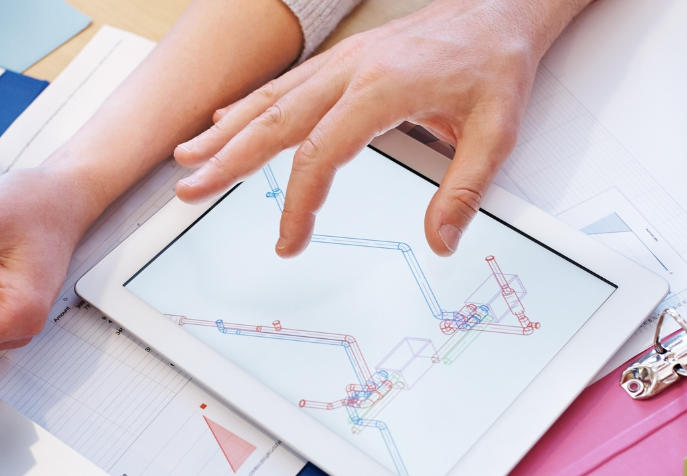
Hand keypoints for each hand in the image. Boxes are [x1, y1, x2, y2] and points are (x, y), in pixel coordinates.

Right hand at [173, 0, 588, 256]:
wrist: (499, 9)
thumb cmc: (495, 64)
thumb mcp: (496, 133)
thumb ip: (465, 191)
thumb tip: (441, 242)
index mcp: (384, 88)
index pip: (322, 154)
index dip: (299, 203)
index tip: (289, 241)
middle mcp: (354, 69)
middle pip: (277, 120)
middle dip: (227, 158)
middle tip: (189, 190)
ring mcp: (345, 60)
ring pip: (272, 97)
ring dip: (226, 129)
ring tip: (187, 157)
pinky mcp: (345, 58)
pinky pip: (287, 83)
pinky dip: (250, 103)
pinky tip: (224, 117)